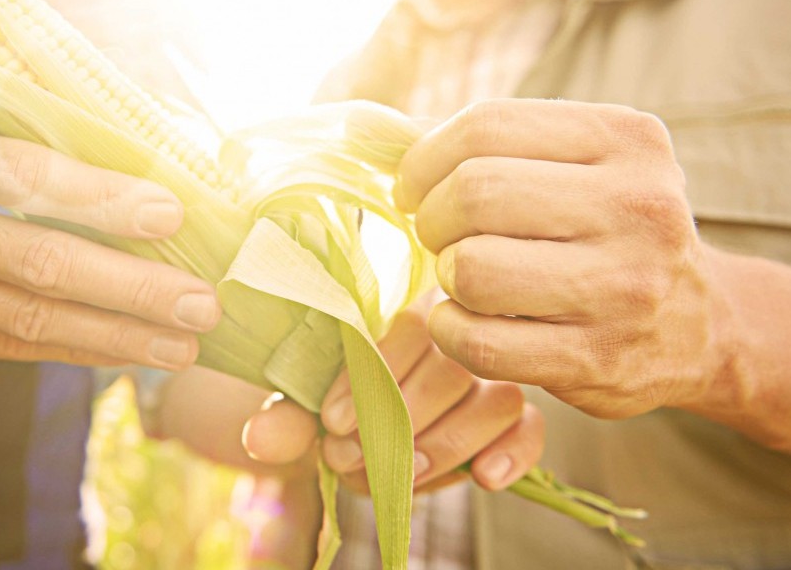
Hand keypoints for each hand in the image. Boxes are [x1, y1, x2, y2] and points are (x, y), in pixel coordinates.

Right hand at [0, 123, 220, 367]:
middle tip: (201, 300)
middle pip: (38, 260)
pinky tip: (132, 353)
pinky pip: (13, 346)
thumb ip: (18, 150)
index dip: (98, 196)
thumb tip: (137, 162)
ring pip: (32, 317)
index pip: (22, 176)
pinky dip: (78, 349)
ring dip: (118, 335)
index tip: (169, 212)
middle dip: (130, 286)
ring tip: (186, 342)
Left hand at [242, 302, 544, 493]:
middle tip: (353, 455)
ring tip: (402, 473)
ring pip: (495, 400)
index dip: (369, 380)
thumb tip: (259, 438)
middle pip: (452, 367)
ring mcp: (492, 377)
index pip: (405, 328)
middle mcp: (457, 337)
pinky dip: (513, 453)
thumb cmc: (339, 405)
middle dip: (399, 421)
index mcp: (407, 313)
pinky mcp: (516, 419)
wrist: (359, 429)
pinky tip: (484, 477)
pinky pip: (531, 428)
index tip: (330, 423)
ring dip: (446, 443)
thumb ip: (288, 419)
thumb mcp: (307, 410)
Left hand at [397, 99, 728, 418]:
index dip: (424, 157)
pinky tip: (463, 320)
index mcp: (628, 140)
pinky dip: (449, 329)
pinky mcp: (598, 359)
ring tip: (462, 276)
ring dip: (444, 275)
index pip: (487, 126)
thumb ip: (492, 142)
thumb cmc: (609, 230)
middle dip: (432, 217)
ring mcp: (623, 289)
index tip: (414, 187)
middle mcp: (638, 207)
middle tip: (437, 235)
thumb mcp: (582, 163)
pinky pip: (478, 342)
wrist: (703, 325)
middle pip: (474, 193)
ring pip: (471, 270)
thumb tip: (378, 132)